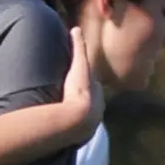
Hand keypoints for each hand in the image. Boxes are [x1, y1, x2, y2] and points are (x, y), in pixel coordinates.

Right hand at [62, 27, 104, 141]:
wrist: (78, 119)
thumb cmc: (79, 90)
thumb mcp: (78, 65)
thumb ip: (78, 47)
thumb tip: (76, 29)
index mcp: (97, 92)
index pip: (93, 84)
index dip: (86, 80)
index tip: (78, 78)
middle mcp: (99, 109)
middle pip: (92, 101)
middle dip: (85, 98)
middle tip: (73, 95)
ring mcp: (92, 123)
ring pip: (87, 116)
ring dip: (79, 114)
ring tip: (67, 113)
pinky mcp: (82, 135)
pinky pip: (78, 129)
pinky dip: (74, 126)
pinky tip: (66, 126)